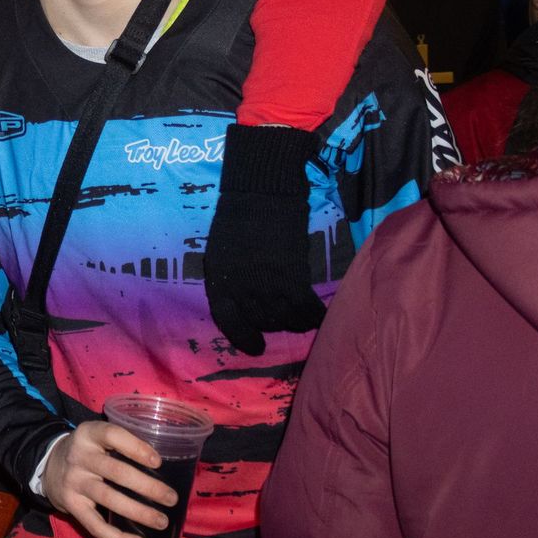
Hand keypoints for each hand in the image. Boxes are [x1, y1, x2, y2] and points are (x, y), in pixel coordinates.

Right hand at [40, 422, 174, 537]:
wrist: (49, 467)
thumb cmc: (87, 452)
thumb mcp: (97, 438)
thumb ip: (122, 444)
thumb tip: (167, 463)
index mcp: (88, 434)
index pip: (112, 435)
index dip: (136, 448)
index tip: (158, 462)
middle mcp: (79, 457)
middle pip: (116, 471)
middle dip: (148, 487)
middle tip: (171, 498)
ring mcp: (74, 482)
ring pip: (109, 499)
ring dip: (139, 512)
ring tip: (162, 521)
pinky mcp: (71, 506)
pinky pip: (95, 525)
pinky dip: (118, 537)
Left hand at [204, 124, 324, 354]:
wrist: (261, 191)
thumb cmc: (239, 215)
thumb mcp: (222, 249)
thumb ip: (230, 276)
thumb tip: (244, 299)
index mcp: (219, 278)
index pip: (227, 319)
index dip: (241, 336)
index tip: (255, 347)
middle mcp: (240, 286)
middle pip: (260, 321)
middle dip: (272, 326)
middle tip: (284, 323)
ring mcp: (265, 283)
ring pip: (283, 318)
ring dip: (294, 323)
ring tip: (301, 319)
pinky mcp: (291, 276)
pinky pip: (304, 308)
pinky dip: (313, 315)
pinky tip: (319, 315)